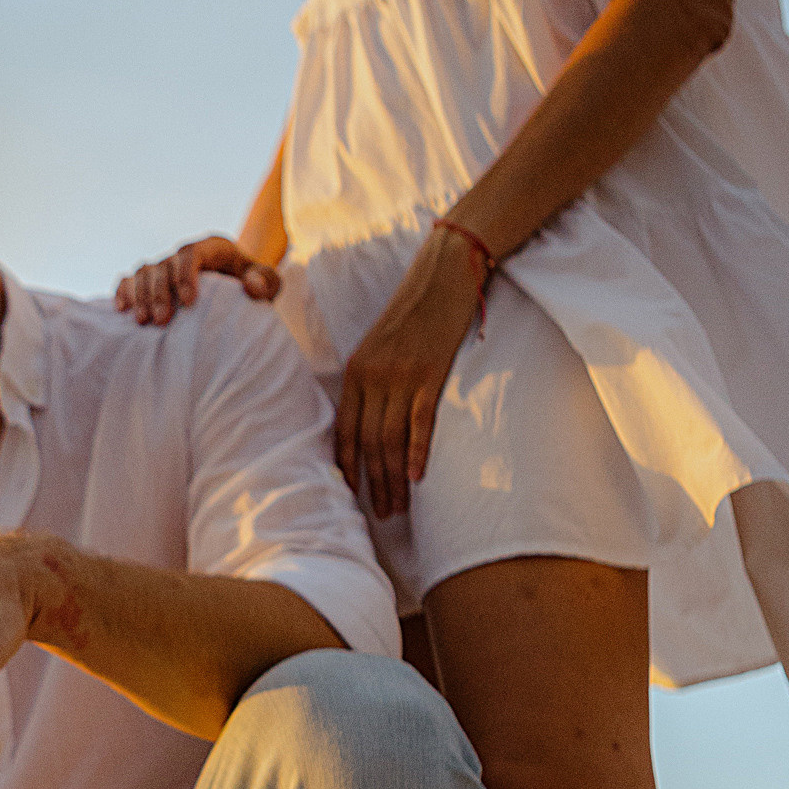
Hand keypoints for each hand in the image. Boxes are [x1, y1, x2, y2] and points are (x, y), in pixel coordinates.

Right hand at [115, 238, 280, 325]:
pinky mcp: (152, 280)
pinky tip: (121, 310)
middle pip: (165, 264)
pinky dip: (123, 290)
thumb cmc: (255, 289)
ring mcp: (166, 266)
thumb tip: (251, 284)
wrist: (239, 294)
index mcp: (213, 248)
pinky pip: (130, 279)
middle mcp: (185, 254)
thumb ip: (266, 282)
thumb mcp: (270, 285)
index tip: (189, 303)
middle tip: (161, 321)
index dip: (186, 275)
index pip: (194, 254)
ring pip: (145, 271)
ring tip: (143, 322)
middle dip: (160, 292)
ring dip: (141, 295)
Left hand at [334, 228, 487, 516]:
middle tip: (380, 515)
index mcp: (355, 371)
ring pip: (389, 439)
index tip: (349, 493)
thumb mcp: (380, 344)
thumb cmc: (415, 310)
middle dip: (371, 483)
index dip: (346, 465)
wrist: (444, 272)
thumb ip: (372, 379)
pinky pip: (419, 421)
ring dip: (392, 479)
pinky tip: (416, 478)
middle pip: (366, 442)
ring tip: (398, 508)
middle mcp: (372, 376)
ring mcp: (400, 375)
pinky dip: (415, 452)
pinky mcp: (430, 372)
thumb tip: (372, 419)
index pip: (344, 430)